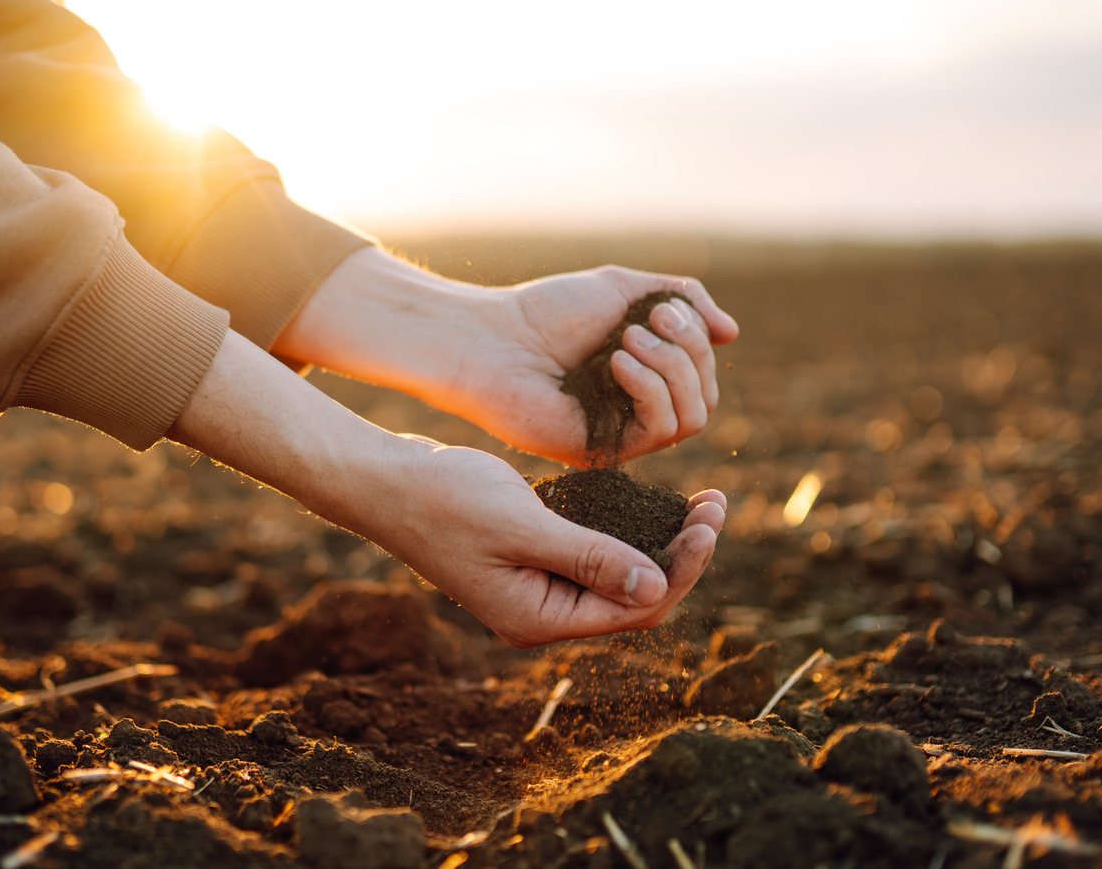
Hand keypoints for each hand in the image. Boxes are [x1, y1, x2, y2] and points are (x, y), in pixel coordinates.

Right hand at [362, 442, 726, 645]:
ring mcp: (538, 588)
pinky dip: (628, 532)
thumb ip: (589, 557)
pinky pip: (595, 556)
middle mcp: (543, 614)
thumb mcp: (522, 525)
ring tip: (701, 502)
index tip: (709, 520)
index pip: (636, 608)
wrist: (385, 482)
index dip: (682, 569)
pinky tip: (653, 502)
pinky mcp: (533, 560)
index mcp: (540, 619)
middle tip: (716, 503)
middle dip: (682, 555)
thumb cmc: (444, 500)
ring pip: (620, 576)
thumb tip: (657, 586)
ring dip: (662, 542)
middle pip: (636, 598)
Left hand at [453, 265, 738, 464]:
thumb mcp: (626, 289)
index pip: (704, 372)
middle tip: (647, 322)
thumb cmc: (548, 312)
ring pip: (694, 417)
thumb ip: (683, 300)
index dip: (696, 339)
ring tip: (627, 341)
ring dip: (672, 369)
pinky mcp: (606, 452)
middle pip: (706, 395)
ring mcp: (624, 434)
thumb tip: (731, 333)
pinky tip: (617, 363)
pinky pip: (662, 431)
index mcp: (645, 376)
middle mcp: (639, 410)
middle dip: (688, 351)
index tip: (661, 308)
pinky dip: (651, 390)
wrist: (492, 339)